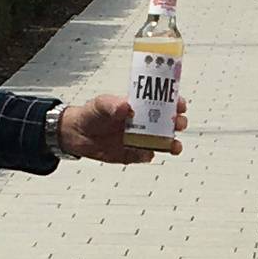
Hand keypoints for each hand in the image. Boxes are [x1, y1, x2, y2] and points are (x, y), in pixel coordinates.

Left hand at [60, 93, 187, 162]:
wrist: (77, 134)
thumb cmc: (92, 113)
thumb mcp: (100, 104)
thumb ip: (112, 104)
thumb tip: (125, 107)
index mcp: (140, 106)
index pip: (164, 102)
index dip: (175, 102)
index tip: (181, 104)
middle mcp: (144, 123)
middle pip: (169, 123)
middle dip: (177, 123)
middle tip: (178, 123)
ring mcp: (140, 139)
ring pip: (163, 142)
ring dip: (171, 144)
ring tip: (174, 147)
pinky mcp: (132, 154)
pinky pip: (144, 156)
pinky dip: (147, 155)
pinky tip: (146, 153)